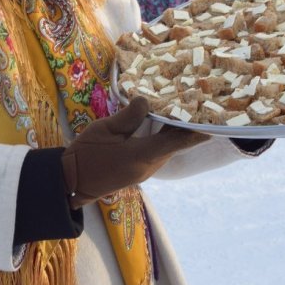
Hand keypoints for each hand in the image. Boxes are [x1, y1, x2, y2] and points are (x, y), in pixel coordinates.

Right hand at [61, 97, 209, 208]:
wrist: (69, 183)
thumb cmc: (85, 155)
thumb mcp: (104, 130)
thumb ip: (128, 116)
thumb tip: (146, 101)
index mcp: (142, 155)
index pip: (176, 142)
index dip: (196, 133)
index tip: (214, 123)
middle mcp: (149, 166)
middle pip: (174, 145)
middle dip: (185, 127)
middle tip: (195, 105)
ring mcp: (143, 171)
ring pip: (165, 149)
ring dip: (173, 133)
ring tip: (181, 110)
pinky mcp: (137, 171)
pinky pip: (155, 153)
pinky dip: (161, 139)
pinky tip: (160, 124)